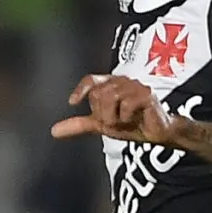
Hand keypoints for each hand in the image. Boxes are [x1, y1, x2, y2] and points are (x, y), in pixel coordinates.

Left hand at [51, 74, 173, 146]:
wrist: (157, 133)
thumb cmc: (133, 123)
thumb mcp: (102, 125)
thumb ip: (79, 126)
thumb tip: (54, 131)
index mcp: (111, 85)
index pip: (92, 80)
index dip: (81, 90)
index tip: (72, 102)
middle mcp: (122, 81)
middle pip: (98, 94)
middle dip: (103, 114)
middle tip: (116, 122)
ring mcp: (135, 86)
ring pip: (110, 98)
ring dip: (115, 117)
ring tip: (126, 121)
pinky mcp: (146, 94)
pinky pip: (126, 104)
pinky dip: (127, 116)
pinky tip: (136, 118)